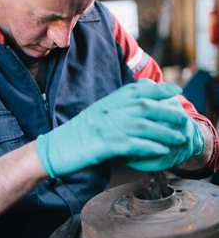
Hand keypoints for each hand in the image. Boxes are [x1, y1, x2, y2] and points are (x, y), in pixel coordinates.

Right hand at [36, 79, 189, 177]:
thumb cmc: (75, 135)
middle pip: (145, 106)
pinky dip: (150, 146)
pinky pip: (133, 144)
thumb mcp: (96, 115)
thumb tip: (136, 106)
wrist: (54, 149)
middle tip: (183, 116)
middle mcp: (108, 111)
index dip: (159, 88)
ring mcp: (106, 127)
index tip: (175, 89)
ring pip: (143, 126)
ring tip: (179, 137)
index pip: (137, 89)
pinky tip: (162, 150)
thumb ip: (115, 109)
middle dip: (168, 110)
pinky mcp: (104, 145)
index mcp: (107, 102)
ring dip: (164, 131)